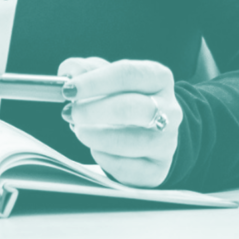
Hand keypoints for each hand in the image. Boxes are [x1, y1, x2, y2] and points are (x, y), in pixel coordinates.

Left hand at [59, 56, 180, 187]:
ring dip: (98, 137)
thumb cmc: (118, 97)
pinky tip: (96, 148)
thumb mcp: (102, 76)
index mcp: (157, 78)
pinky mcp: (158, 169)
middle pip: (132, 107)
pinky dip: (105, 158)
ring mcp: (167, 142)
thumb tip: (71, 72)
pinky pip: (128, 167)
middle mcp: (170, 109)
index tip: (68, 90)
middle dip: (94, 111)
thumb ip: (83, 69)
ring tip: (79, 131)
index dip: (95, 82)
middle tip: (71, 113)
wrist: (143, 132)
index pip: (128, 74)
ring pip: (132, 141)